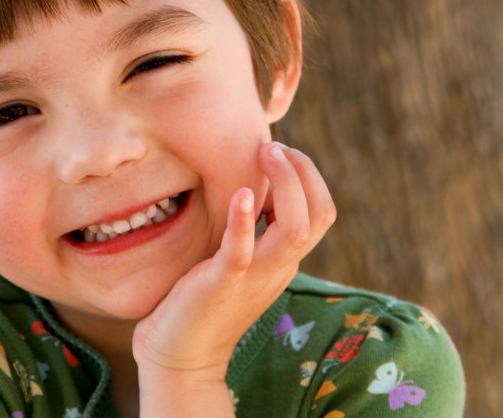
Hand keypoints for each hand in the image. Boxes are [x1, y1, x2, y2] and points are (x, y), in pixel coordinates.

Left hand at [133, 142, 335, 413]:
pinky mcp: (223, 283)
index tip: (278, 151)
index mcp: (283, 259)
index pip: (322, 211)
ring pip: (296, 230)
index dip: (308, 174)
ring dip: (286, 185)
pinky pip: (243, 250)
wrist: (180, 355)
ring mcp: (254, 276)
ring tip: (266, 154)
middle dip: (303, 171)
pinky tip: (241, 194)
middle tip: (272, 146)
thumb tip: (250, 184)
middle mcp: (278, 267)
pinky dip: (245, 220)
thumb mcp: (239, 259)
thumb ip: (251, 229)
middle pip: (320, 215)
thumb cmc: (202, 299)